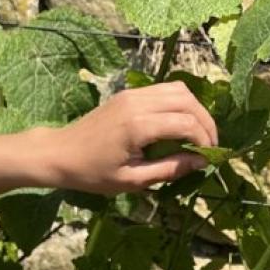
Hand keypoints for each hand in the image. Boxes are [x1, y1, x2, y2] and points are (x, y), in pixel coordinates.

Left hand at [35, 81, 218, 194]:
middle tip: (210, 146)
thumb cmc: (92, 172)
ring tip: (199, 134)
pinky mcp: (129, 93)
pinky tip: (180, 123)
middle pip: (187, 100)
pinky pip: (164, 90)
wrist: (60, 153)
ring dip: (195, 110)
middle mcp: (137, 102)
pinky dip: (180, 103)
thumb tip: (200, 162)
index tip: (209, 159)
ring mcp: (132, 94)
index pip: (186, 124)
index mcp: (138, 125)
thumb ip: (169, 169)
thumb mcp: (132, 180)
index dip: (204, 140)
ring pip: (179, 89)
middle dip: (205, 122)